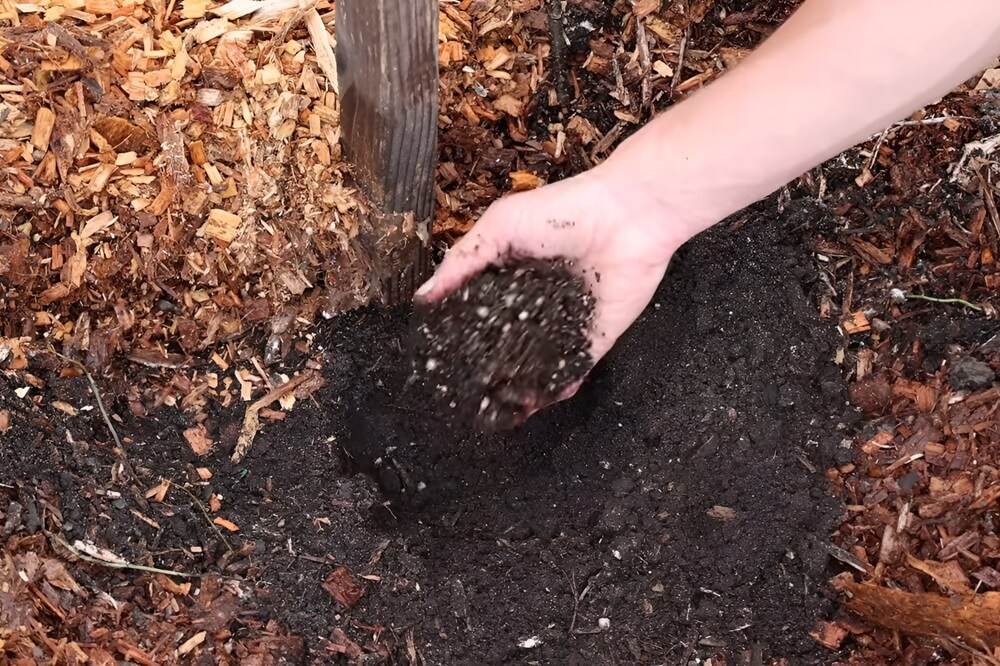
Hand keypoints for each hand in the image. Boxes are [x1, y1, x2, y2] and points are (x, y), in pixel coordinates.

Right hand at [415, 162, 695, 415]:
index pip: (478, 314)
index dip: (460, 336)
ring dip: (520, 389)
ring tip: (498, 410)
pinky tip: (537, 403)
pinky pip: (574, 370)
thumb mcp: (501, 226)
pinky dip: (558, 387)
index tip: (440, 361)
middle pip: (506, 346)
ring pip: (538, 366)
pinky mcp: (595, 338)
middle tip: (467, 394)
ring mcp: (566, 324)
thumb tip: (423, 299)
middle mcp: (536, 304)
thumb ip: (462, 262)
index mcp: (511, 276)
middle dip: (489, 371)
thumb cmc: (563, 211)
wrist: (628, 215)